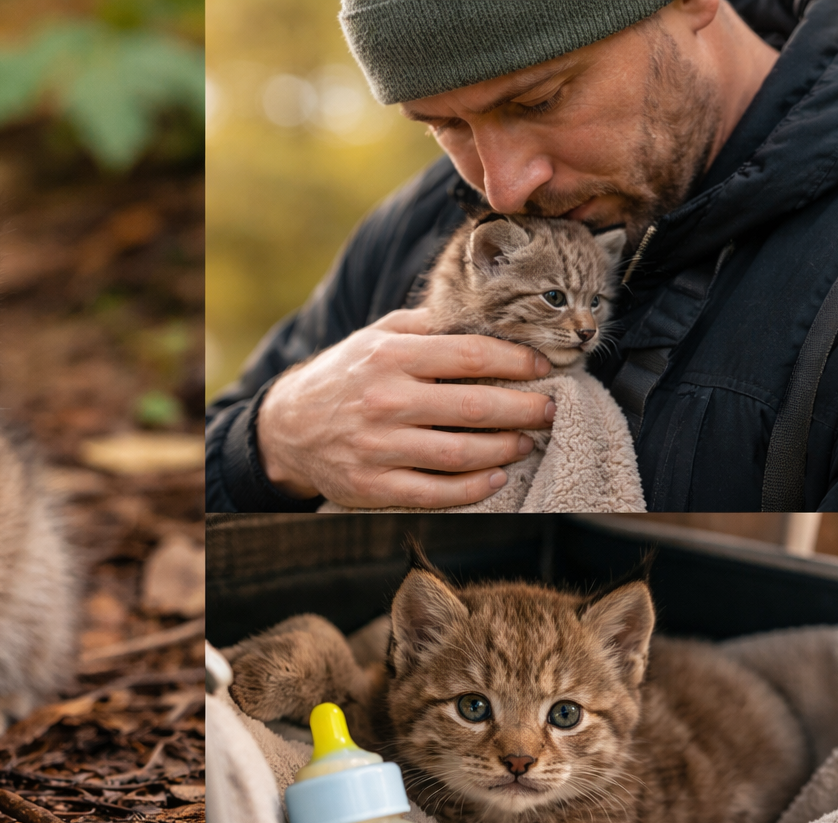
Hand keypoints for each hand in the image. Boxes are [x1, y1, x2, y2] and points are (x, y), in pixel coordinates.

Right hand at [257, 308, 555, 507]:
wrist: (287, 428)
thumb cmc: (344, 377)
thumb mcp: (375, 337)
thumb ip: (427, 325)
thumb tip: (488, 315)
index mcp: (389, 356)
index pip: (471, 356)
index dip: (517, 362)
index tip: (544, 368)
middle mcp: (384, 400)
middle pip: (475, 408)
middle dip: (526, 409)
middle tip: (550, 410)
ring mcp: (377, 447)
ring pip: (462, 454)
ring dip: (506, 449)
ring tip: (526, 441)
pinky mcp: (371, 486)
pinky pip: (437, 493)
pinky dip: (475, 488)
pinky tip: (496, 476)